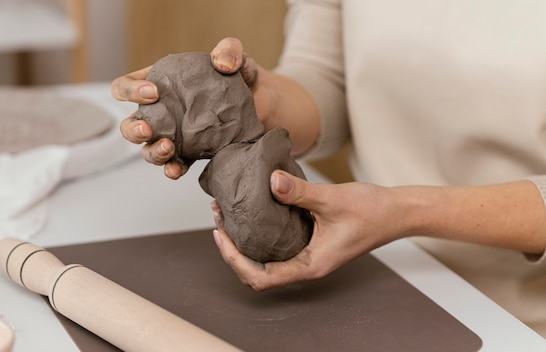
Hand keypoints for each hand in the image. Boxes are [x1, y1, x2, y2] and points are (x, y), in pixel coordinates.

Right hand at [110, 37, 262, 178]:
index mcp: (159, 83)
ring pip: (147, 149)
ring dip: (152, 151)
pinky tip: (177, 169)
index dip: (130, 90)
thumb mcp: (237, 58)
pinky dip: (172, 169)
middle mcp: (161, 112)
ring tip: (168, 148)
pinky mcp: (190, 154)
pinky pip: (173, 165)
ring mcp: (173, 135)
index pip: (126, 86)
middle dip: (133, 129)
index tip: (154, 92)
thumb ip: (230, 51)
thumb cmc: (241, 77)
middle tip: (148, 128)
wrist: (264, 105)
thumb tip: (222, 63)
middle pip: (130, 124)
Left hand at [212, 170, 401, 290]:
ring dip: (245, 241)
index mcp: (310, 265)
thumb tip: (271, 181)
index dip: (235, 259)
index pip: (261, 277)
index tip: (221, 234)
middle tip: (219, 220)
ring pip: (266, 259)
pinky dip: (260, 233)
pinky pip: (278, 246)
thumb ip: (299, 192)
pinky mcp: (311, 242)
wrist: (398, 211)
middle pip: (257, 272)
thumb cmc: (372, 211)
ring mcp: (308, 255)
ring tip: (229, 215)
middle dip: (233, 250)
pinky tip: (254, 211)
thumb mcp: (332, 199)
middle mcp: (306, 265)